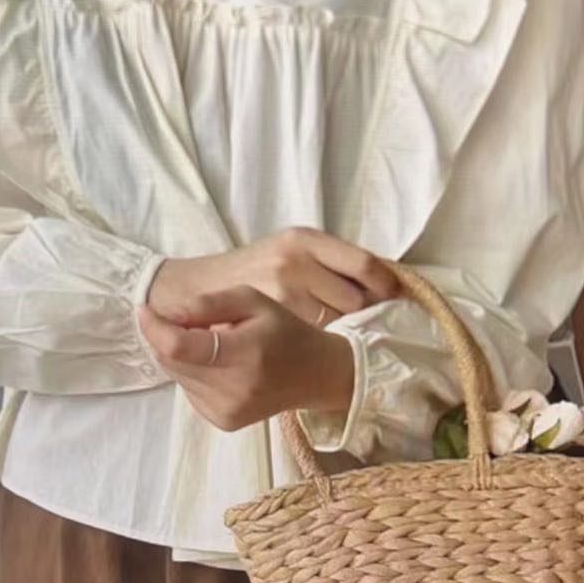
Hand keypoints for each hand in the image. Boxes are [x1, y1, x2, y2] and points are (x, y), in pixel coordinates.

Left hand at [137, 285, 355, 431]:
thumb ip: (209, 303)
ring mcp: (229, 411)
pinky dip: (194, 374)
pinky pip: (189, 391)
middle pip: (172, 362)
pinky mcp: (224, 422)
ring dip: (181, 356)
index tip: (145, 310)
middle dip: (166, 337)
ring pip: (177, 377)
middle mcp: (235, 389)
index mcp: (245, 354)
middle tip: (190, 321)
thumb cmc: (284, 330)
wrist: (315, 374)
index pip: (179, 347)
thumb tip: (169, 313)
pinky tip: (220, 365)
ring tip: (214, 343)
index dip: (154, 328)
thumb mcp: (253, 300)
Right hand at [147, 226, 398, 327]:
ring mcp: (282, 293)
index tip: (390, 297)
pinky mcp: (270, 319)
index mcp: (304, 240)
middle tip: (354, 318)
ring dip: (340, 329)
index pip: (365, 265)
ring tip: (330, 330)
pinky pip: (313, 338)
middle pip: (355, 299)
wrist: (194, 291)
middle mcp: (294, 262)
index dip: (385, 286)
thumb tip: (384, 283)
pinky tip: (308, 341)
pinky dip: (318, 342)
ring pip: (337, 322)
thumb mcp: (290, 249)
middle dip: (360, 312)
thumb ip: (331, 261)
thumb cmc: (250, 271)